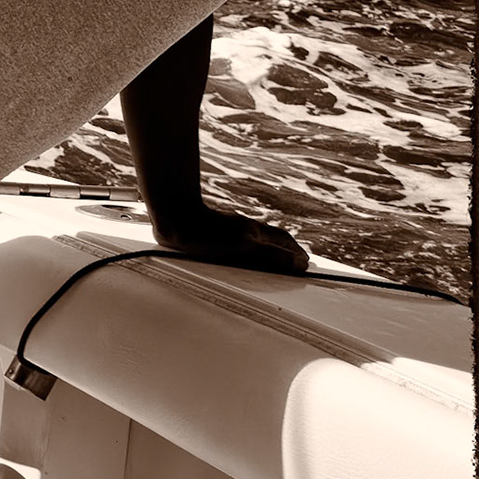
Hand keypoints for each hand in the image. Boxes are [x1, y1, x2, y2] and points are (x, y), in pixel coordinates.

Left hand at [150, 203, 307, 274]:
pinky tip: (238, 255)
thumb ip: (272, 256)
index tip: (306, 263)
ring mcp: (228, 229)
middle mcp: (244, 229)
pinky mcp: (211, 233)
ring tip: (271, 261)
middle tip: (294, 262)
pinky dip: (246, 249)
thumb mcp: (244, 249)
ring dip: (265, 249)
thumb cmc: (205, 234)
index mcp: (254, 232)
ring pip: (253, 239)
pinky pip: (235, 242)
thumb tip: (302, 263)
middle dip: (284, 250)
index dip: (295, 252)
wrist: (172, 216)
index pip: (283, 240)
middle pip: (270, 238)